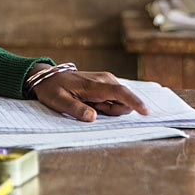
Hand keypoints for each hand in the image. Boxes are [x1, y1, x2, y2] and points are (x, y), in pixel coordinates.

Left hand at [28, 64, 148, 121]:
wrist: (48, 77)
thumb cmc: (53, 90)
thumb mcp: (59, 102)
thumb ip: (76, 109)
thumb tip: (92, 117)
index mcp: (94, 85)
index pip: (119, 92)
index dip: (133, 102)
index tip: (146, 112)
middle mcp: (105, 79)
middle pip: (123, 100)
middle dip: (112, 111)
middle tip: (90, 109)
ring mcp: (106, 80)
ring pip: (120, 101)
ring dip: (108, 109)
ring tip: (88, 104)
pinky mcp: (106, 84)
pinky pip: (115, 99)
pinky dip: (107, 105)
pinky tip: (92, 103)